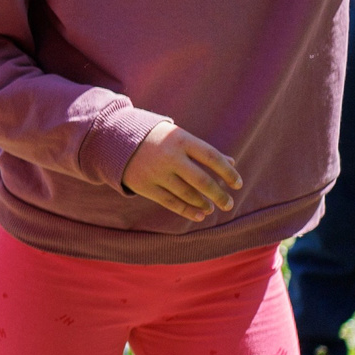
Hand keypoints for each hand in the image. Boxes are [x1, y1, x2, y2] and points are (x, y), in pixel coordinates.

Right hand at [122, 120, 244, 221]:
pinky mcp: (144, 186)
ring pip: (187, 194)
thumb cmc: (158, 138)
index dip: (227, 173)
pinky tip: (199, 215)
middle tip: (229, 204)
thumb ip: (204, 151)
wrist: (116, 139)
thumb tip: (231, 164)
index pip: (211, 157)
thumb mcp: (180, 138)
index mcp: (181, 139)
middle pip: (201, 180)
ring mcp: (156, 172)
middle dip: (218, 195)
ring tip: (211, 208)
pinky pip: (170, 202)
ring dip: (203, 203)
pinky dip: (187, 210)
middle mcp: (169, 156)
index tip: (238, 184)